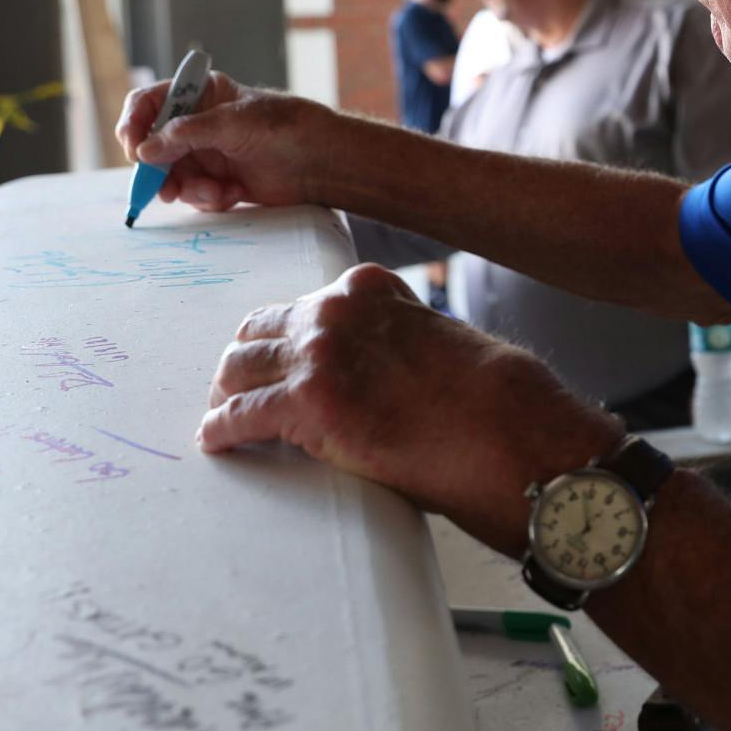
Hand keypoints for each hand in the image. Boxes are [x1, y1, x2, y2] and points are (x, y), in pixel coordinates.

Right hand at [115, 72, 336, 212]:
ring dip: (187, 189)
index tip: (134, 148)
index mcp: (200, 94)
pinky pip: (193, 194)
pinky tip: (233, 194)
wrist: (320, 163)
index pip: (149, 103)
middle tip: (165, 189)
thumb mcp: (233, 123)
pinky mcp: (216, 180)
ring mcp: (205, 153)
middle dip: (157, 170)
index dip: (134, 124)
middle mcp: (197, 123)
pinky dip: (207, 198)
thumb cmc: (285, 129)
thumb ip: (186, 135)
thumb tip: (144, 151)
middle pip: (152, 146)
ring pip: (170, 176)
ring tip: (216, 191)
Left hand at [199, 264, 624, 553]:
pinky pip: (241, 417)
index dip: (281, 339)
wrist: (511, 432)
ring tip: (223, 417)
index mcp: (368, 289)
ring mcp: (318, 353)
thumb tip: (362, 376)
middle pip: (257, 332)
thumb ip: (388, 341)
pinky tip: (218, 441)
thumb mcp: (434, 341)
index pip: (301, 306)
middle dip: (244, 364)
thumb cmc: (489, 401)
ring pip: (240, 370)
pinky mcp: (307, 404)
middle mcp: (336, 310)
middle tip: (236, 391)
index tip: (272, 359)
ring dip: (227, 395)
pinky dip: (224, 431)